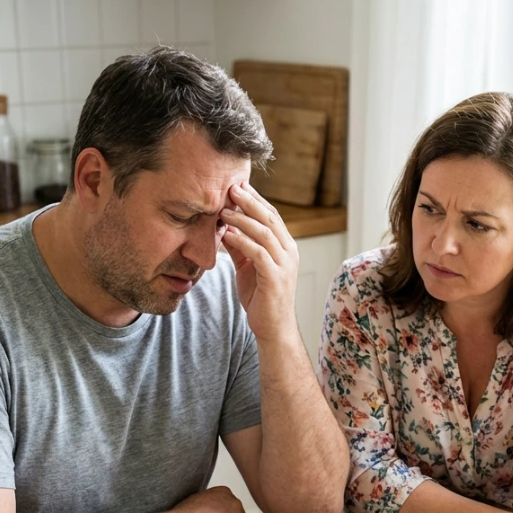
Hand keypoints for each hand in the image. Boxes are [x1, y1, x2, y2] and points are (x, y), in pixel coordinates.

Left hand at [221, 182, 298, 343]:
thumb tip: (225, 227)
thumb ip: (241, 248)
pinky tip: (226, 235)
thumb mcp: (249, 267)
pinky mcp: (275, 278)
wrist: (273, 328)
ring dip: (242, 219)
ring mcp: (285, 264)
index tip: (237, 185)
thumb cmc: (261, 298)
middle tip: (230, 187)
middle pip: (270, 218)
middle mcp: (289, 251)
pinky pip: (258, 253)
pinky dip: (242, 241)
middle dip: (249, 201)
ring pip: (264, 232)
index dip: (255, 199)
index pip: (271, 215)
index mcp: (286, 246)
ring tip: (223, 211)